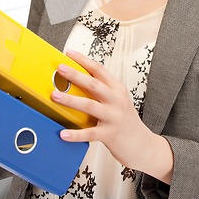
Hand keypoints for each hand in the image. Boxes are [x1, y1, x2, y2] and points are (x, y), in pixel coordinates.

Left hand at [51, 50, 173, 183]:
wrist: (143, 145)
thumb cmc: (126, 122)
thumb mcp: (118, 101)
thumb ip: (102, 92)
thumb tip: (76, 83)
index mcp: (117, 89)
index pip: (99, 70)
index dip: (83, 60)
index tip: (69, 53)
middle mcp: (116, 100)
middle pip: (94, 84)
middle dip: (75, 75)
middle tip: (60, 69)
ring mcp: (114, 117)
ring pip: (90, 105)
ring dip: (71, 100)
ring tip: (55, 96)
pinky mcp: (110, 135)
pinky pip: (90, 133)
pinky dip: (76, 134)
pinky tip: (63, 133)